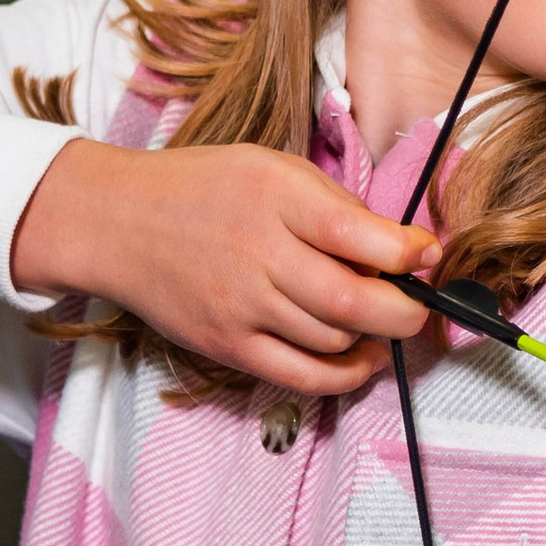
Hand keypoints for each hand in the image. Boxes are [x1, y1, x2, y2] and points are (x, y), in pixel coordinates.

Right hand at [12, 136, 438, 396]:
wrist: (118, 223)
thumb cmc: (204, 189)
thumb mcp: (274, 168)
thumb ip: (337, 206)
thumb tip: (405, 247)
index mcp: (278, 198)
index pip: (362, 236)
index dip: (410, 254)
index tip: (426, 256)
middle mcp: (260, 254)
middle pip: (356, 301)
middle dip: (406, 311)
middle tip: (417, 305)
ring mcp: (242, 307)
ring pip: (336, 340)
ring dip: (374, 336)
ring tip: (378, 319)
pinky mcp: (228, 346)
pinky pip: (303, 376)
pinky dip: (345, 375)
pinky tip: (361, 357)